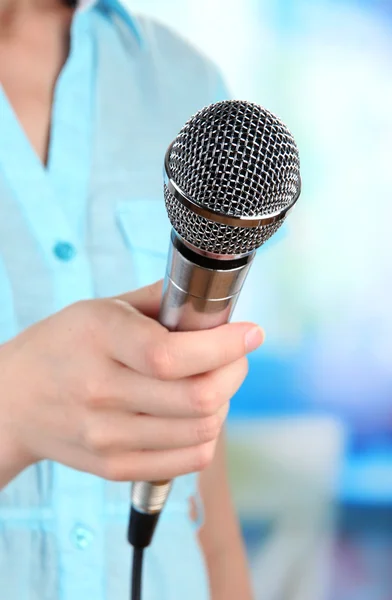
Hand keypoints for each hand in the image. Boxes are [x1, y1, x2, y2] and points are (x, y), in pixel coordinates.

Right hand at [0, 281, 263, 483]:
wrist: (13, 400)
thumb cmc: (62, 346)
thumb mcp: (101, 307)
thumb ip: (160, 300)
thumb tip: (217, 302)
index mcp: (99, 339)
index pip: (172, 355)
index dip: (224, 346)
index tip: (250, 333)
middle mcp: (100, 392)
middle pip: (197, 398)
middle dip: (234, 372)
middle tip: (235, 356)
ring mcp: (106, 436)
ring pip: (201, 431)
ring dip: (223, 402)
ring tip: (212, 383)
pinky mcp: (114, 467)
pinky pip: (188, 460)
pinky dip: (206, 434)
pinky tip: (194, 414)